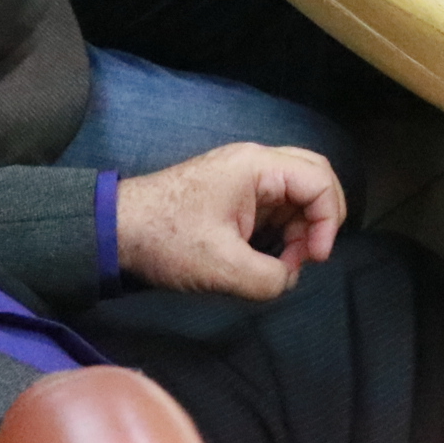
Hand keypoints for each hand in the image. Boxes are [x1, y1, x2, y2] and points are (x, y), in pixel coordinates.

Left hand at [117, 143, 344, 298]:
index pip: (319, 180)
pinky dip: (282, 228)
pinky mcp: (233, 193)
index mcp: (256, 167)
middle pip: (314, 176)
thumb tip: (286, 279)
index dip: (329, 221)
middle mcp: (255, 163)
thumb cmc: (166, 241)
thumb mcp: (222, 268)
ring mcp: (243, 176)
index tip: (314, 259)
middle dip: (322, 218)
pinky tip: (268, 256)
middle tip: (310, 255)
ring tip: (283, 263)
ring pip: (296, 191)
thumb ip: (269, 278)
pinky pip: (275, 203)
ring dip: (300, 227)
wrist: (115, 231)